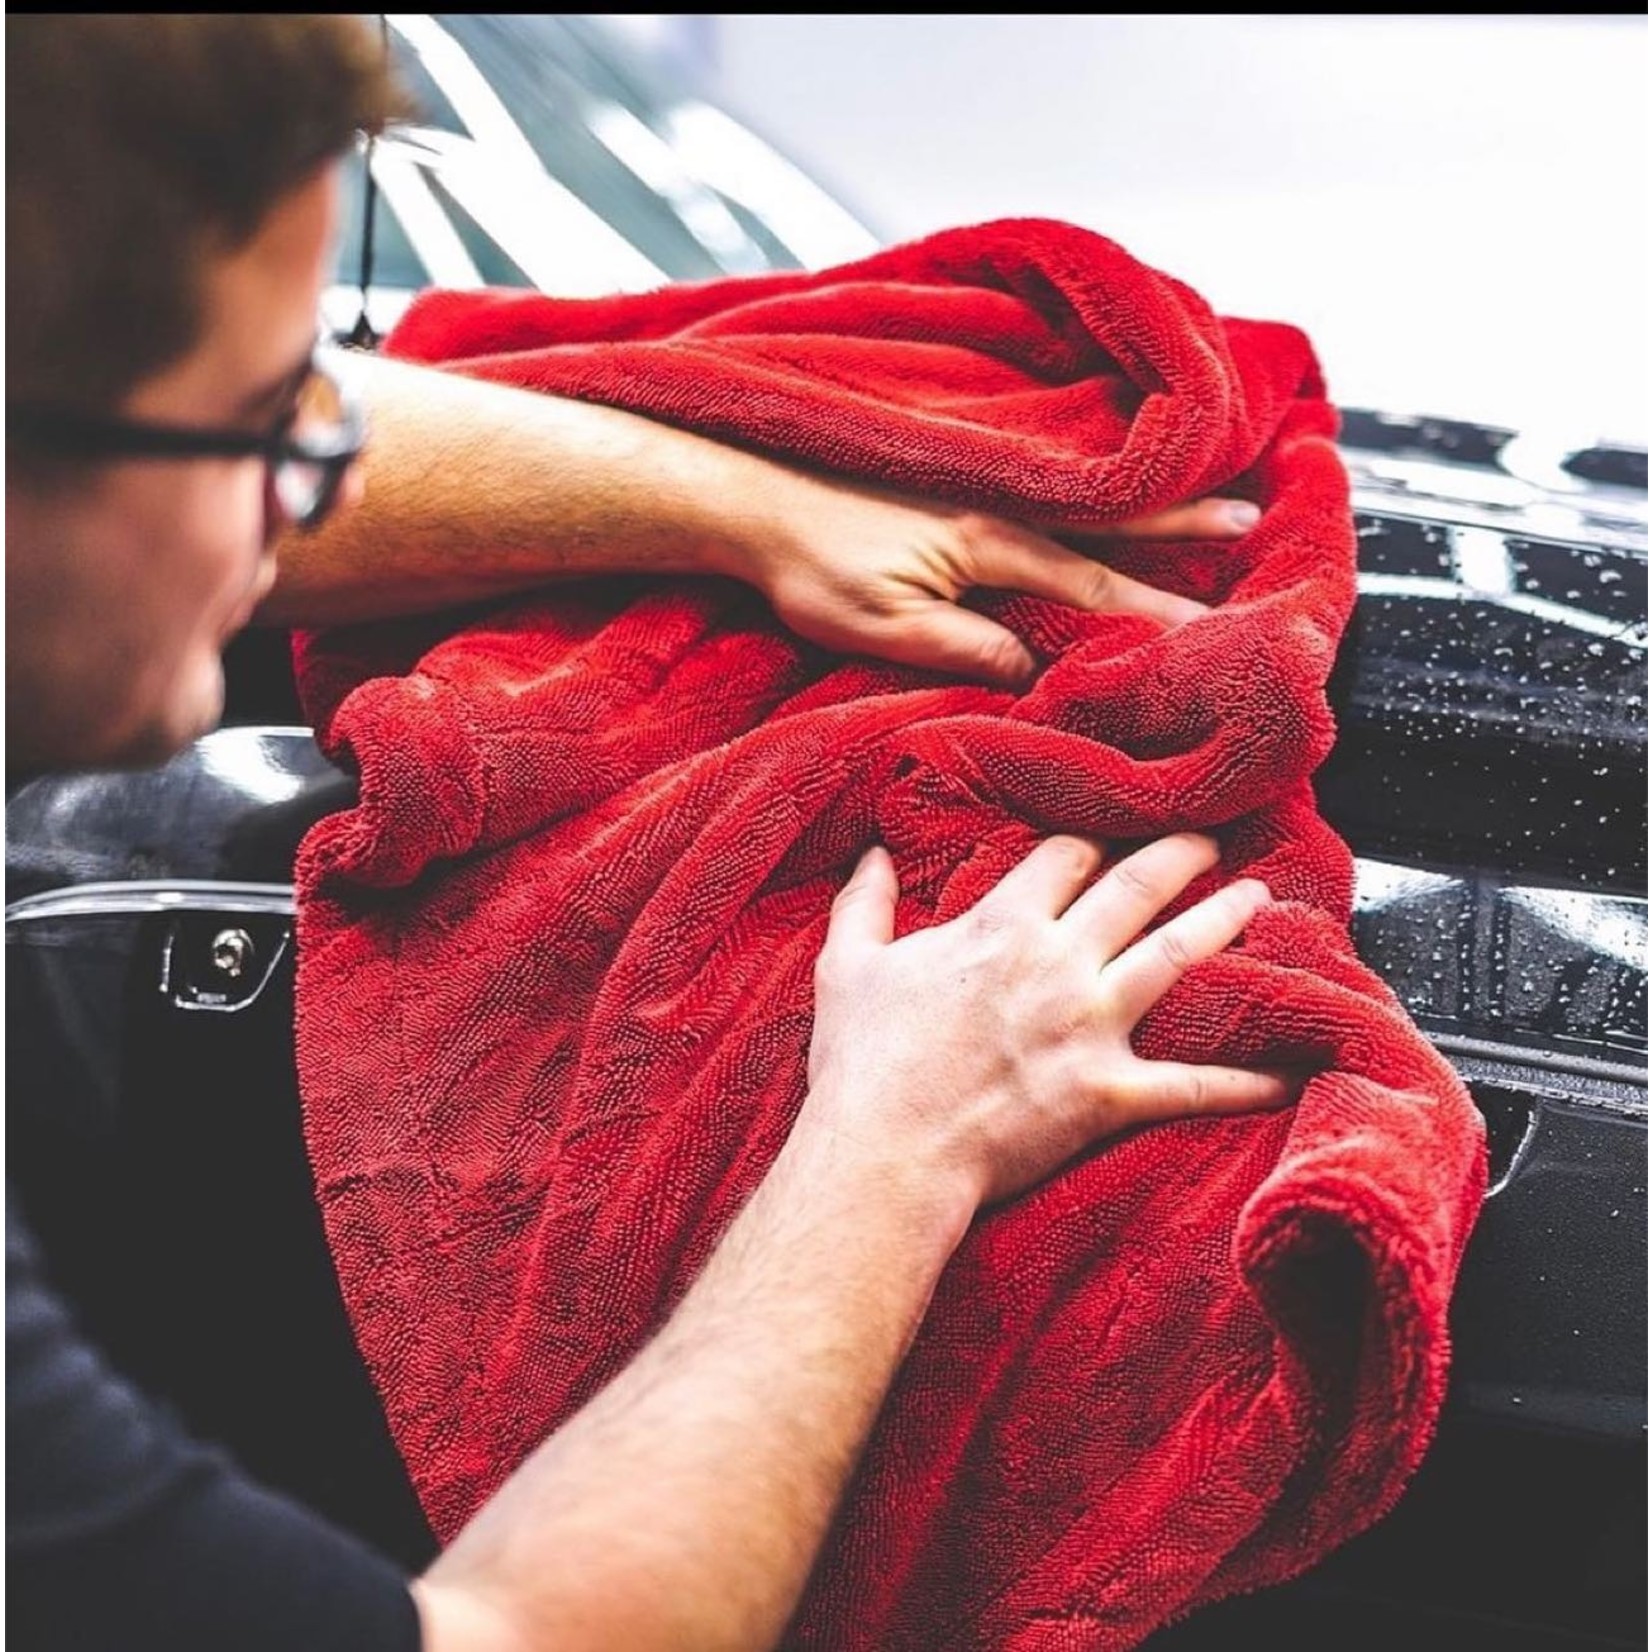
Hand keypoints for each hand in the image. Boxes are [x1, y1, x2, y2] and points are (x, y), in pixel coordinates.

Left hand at [724, 466, 1259, 686]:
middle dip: (1184, 517)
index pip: (1092, 585)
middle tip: (1252, 513)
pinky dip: (1091, 477)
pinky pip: (1045, 476)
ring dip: (1147, 492)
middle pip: (1110, 516)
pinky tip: (1108, 479)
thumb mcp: (887, 627)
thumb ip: (966, 645)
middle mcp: (996, 500)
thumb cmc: (811, 565)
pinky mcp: (954, 473)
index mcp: (989, 540)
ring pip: (1083, 492)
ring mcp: (978, 481)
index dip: (1154, 610)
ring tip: (1204, 486)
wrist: (753, 496)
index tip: (1211, 626)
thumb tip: (1031, 665)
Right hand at [799, 833, 1292, 1209]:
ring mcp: (1092, 1026)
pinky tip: (1288, 1071)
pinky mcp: (1110, 1093)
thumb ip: (863, 903)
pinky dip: (1244, 1079)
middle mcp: (1060, 963)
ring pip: (1176, 956)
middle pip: (1135, 888)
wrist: (889, 1149)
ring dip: (1223, 921)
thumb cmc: (864, 1061)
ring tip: (1258, 897)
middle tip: (1209, 839)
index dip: (1092, 841)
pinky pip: (1193, 1082)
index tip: (1111, 833)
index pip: (1065, 858)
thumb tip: (870, 854)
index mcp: (1002, 927)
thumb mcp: (848, 966)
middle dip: (1177, 855)